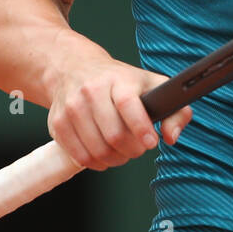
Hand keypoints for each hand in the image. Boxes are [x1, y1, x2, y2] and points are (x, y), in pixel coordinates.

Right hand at [45, 38, 192, 169]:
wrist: (74, 68)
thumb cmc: (121, 82)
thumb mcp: (152, 85)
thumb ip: (175, 110)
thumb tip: (171, 137)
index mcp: (119, 79)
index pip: (127, 104)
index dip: (140, 127)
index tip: (151, 143)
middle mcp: (92, 90)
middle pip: (113, 134)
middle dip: (132, 150)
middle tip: (139, 147)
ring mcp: (72, 107)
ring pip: (97, 150)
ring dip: (116, 159)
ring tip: (123, 152)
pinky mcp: (58, 123)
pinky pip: (79, 156)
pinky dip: (96, 163)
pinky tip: (105, 155)